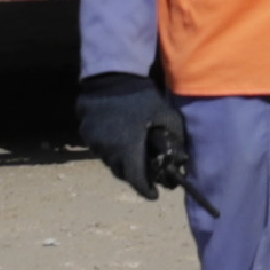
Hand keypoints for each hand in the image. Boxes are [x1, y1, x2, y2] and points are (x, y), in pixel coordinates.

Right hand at [77, 70, 191, 200]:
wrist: (111, 75)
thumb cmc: (141, 97)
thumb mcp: (165, 116)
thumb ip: (175, 138)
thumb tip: (183, 156)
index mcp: (129, 151)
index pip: (137, 182)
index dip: (146, 191)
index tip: (154, 194)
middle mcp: (109, 152)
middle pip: (122, 173)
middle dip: (135, 175)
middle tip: (145, 170)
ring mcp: (95, 143)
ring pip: (109, 161)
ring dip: (121, 160)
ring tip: (131, 151)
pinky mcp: (85, 133)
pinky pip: (99, 148)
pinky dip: (109, 148)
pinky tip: (117, 136)